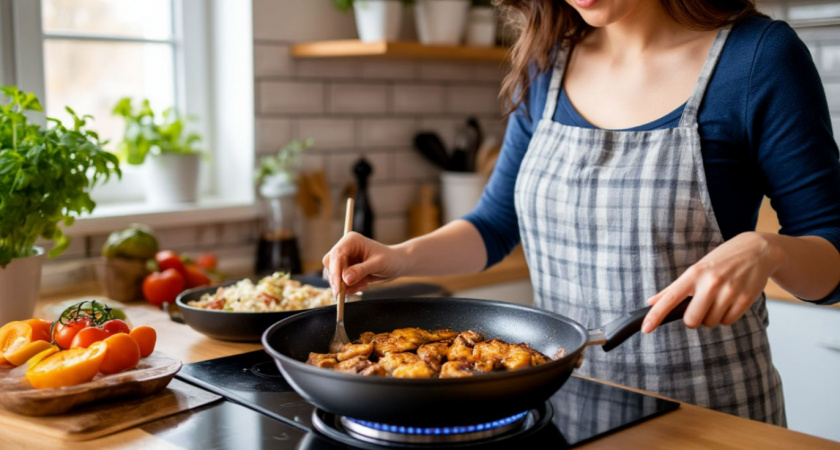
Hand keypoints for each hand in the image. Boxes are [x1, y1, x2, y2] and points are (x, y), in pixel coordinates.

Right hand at [322, 232, 405, 295]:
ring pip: (334, 275)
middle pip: (331, 264)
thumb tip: (345, 279)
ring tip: (364, 283)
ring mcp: (345, 260)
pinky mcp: (346, 270)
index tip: (338, 288)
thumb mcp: (377, 264)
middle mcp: (345, 248)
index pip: (337, 255)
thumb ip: (361, 271)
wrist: (397, 264)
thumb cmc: (390, 259)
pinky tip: (364, 284)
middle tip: (343, 294)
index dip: (335, 272)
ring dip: (346, 285)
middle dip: (337, 280)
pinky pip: (342, 282)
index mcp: (351, 241)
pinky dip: (350, 287)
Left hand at [642, 232, 782, 332]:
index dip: (656, 315)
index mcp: (694, 274)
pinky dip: (726, 316)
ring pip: (711, 322)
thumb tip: (651, 302)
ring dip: (712, 317)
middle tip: (700, 307)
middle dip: (694, 319)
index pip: (670, 298)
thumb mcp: (697, 268)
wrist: (757, 250)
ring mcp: (729, 291)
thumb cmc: (722, 260)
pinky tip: (730, 301)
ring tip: (718, 299)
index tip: (645, 329)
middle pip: (692, 320)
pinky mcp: (745, 299)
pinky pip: (728, 321)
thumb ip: (673, 288)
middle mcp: (710, 283)